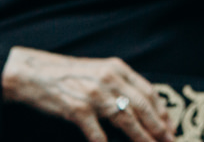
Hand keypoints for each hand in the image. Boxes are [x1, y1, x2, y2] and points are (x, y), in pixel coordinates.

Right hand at [1, 47, 171, 141]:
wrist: (34, 74)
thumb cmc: (67, 76)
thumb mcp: (99, 71)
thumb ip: (119, 84)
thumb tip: (140, 105)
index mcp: (118, 69)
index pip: (148, 92)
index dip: (161, 111)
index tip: (169, 126)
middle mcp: (110, 80)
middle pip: (142, 107)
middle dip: (158, 126)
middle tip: (169, 140)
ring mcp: (95, 95)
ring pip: (126, 120)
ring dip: (141, 137)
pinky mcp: (77, 109)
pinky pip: (97, 132)